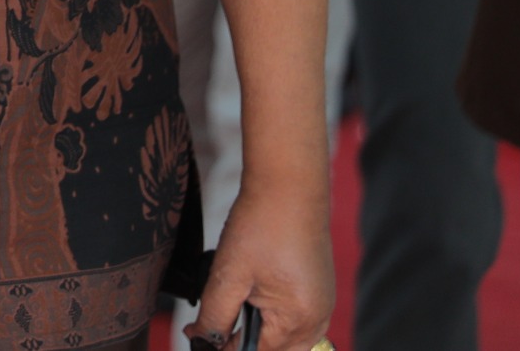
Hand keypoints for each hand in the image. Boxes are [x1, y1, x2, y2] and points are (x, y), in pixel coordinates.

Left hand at [190, 178, 333, 350]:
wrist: (289, 186)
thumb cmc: (261, 226)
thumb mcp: (228, 275)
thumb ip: (216, 317)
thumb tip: (203, 342)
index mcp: (299, 321)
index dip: (223, 347)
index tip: (198, 335)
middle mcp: (317, 320)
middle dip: (243, 342)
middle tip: (212, 323)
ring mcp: (321, 305)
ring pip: (285, 339)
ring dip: (257, 331)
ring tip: (234, 303)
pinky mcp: (318, 291)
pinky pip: (294, 320)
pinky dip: (271, 316)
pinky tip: (252, 294)